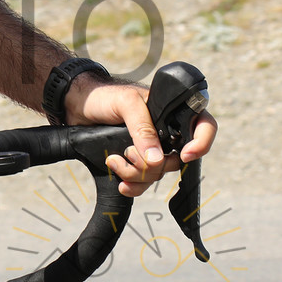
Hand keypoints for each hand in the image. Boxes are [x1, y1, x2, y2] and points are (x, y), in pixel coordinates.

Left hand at [65, 75, 217, 196]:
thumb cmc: (104, 96)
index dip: (202, 143)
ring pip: (158, 174)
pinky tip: (120, 183)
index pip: (204, 126)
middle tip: (128, 153)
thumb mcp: (126, 104)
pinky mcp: (136, 161)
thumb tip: (156, 160)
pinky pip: (144, 183)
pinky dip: (133, 186)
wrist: (77, 106)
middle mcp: (166, 132)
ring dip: (135, 174)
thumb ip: (142, 129)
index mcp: (171, 112)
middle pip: (176, 161)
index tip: (183, 155)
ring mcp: (152, 149)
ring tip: (113, 160)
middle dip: (151, 165)